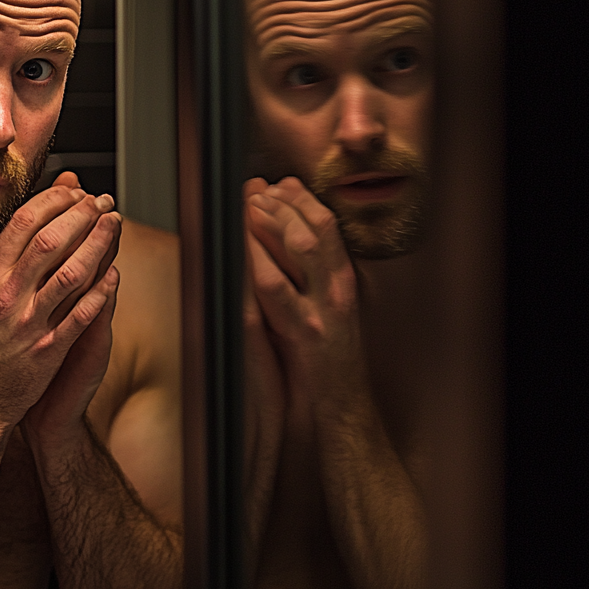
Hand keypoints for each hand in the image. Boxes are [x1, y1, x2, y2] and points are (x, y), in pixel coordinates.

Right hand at [0, 173, 121, 428]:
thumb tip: (8, 230)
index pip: (22, 225)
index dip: (52, 202)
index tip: (72, 191)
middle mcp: (5, 297)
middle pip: (51, 241)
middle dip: (81, 215)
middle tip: (101, 200)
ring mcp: (28, 323)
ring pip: (72, 272)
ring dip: (98, 244)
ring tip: (114, 224)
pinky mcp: (48, 350)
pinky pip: (81, 315)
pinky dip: (100, 291)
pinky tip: (114, 272)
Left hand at [244, 176, 365, 401]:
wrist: (343, 405)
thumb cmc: (328, 358)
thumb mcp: (327, 309)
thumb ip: (311, 276)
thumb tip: (286, 235)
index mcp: (345, 281)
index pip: (328, 226)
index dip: (303, 200)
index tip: (281, 183)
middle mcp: (338, 291)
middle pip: (315, 231)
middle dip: (284, 204)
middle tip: (256, 188)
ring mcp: (322, 311)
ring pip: (298, 252)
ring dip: (272, 224)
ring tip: (250, 206)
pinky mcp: (303, 333)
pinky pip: (276, 291)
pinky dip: (258, 262)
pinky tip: (242, 249)